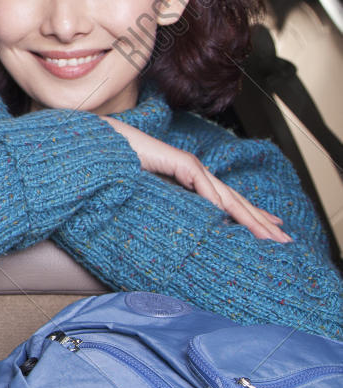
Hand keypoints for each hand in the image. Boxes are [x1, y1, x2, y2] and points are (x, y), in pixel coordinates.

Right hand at [100, 118, 289, 241]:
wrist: (101, 148)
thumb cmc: (120, 170)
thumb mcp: (150, 197)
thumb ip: (168, 207)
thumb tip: (185, 230)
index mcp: (191, 181)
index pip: (228, 201)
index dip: (251, 215)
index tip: (270, 230)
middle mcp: (196, 172)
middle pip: (236, 200)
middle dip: (262, 220)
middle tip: (285, 239)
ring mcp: (189, 165)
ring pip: (227, 195)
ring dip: (250, 216)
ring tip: (271, 234)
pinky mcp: (178, 161)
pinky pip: (202, 185)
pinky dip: (217, 201)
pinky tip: (230, 215)